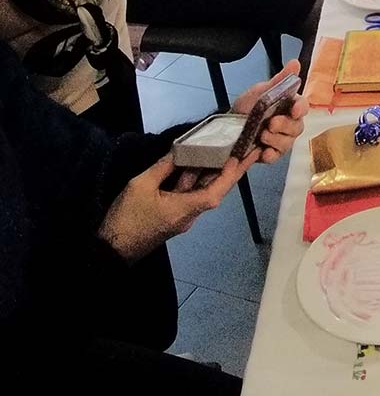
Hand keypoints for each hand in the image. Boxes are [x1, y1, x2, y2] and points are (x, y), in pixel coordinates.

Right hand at [98, 151, 256, 262]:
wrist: (110, 250)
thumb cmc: (126, 218)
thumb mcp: (141, 185)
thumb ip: (163, 167)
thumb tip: (179, 151)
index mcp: (186, 208)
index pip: (217, 190)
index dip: (231, 173)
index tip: (242, 156)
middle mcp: (190, 214)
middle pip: (216, 190)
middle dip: (233, 170)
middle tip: (248, 151)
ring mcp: (183, 216)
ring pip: (204, 191)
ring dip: (216, 173)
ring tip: (231, 152)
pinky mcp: (174, 216)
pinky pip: (191, 195)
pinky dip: (198, 179)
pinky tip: (201, 165)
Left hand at [232, 61, 307, 163]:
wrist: (227, 126)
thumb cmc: (246, 107)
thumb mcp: (261, 90)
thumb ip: (280, 79)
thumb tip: (295, 63)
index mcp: (288, 106)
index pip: (303, 106)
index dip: (301, 108)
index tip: (295, 109)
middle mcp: (288, 123)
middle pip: (298, 127)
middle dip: (285, 125)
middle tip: (271, 123)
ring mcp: (281, 139)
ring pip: (289, 142)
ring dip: (276, 139)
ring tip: (262, 135)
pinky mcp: (272, 153)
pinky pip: (277, 156)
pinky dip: (271, 154)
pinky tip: (263, 151)